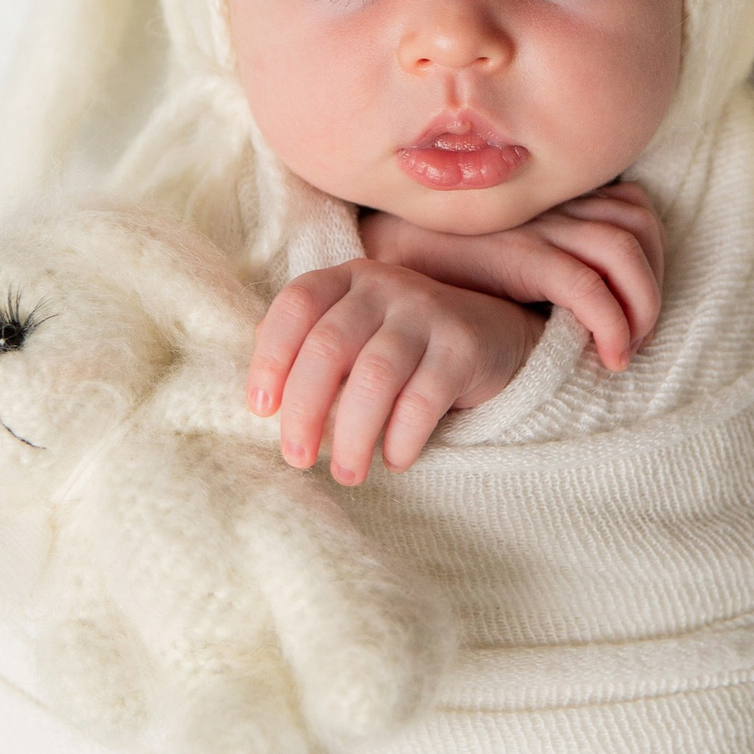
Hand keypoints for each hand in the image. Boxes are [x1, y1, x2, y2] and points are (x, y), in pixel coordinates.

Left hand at [247, 262, 543, 483]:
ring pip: (375, 376)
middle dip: (304, 411)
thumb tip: (263, 396)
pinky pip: (423, 399)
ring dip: (353, 435)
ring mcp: (426, 312)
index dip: (271, 359)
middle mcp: (384, 286)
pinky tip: (394, 461)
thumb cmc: (401, 346)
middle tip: (298, 459)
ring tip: (346, 474)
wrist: (493, 335)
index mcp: (345, 279)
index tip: (260, 411)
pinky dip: (402, 438)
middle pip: (329, 347)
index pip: (295, 306)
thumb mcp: (354, 333)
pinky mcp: (463, 347)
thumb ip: (309, 350)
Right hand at [359, 180, 663, 374]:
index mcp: (553, 196)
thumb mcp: (510, 254)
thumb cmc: (447, 266)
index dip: (651, 260)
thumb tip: (593, 303)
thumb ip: (548, 259)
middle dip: (652, 286)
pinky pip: (588, 285)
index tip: (638, 311)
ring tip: (624, 351)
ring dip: (642, 307)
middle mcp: (551, 202)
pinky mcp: (519, 255)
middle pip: (639, 223)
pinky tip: (607, 356)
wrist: (387, 256)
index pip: (633, 206)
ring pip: (624, 250)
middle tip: (638, 337)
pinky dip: (613, 324)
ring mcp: (536, 225)